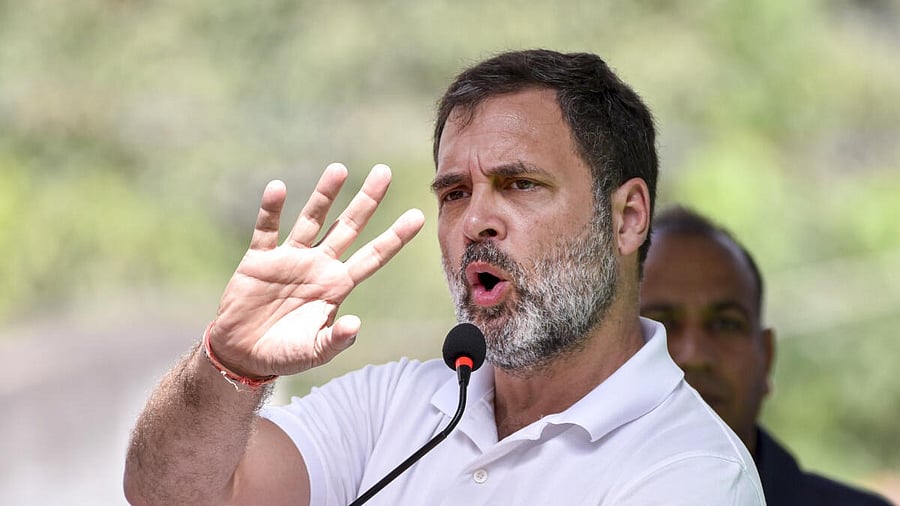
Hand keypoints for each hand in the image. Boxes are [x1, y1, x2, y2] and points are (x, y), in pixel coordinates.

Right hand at [208, 163, 424, 377]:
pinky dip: (271, 210)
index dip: (394, 237)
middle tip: (384, 172)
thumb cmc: (285, 353)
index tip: (418, 217)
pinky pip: (267, 230)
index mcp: (337, 285)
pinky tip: (278, 188)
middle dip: (367, 200)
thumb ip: (336, 339)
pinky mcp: (260, 259)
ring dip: (324, 195)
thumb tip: (354, 325)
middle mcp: (319, 265)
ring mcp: (290, 259)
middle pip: (348, 227)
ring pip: (312, 220)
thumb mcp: (315, 351)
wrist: (243, 353)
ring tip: (340, 170)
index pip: (373, 256)